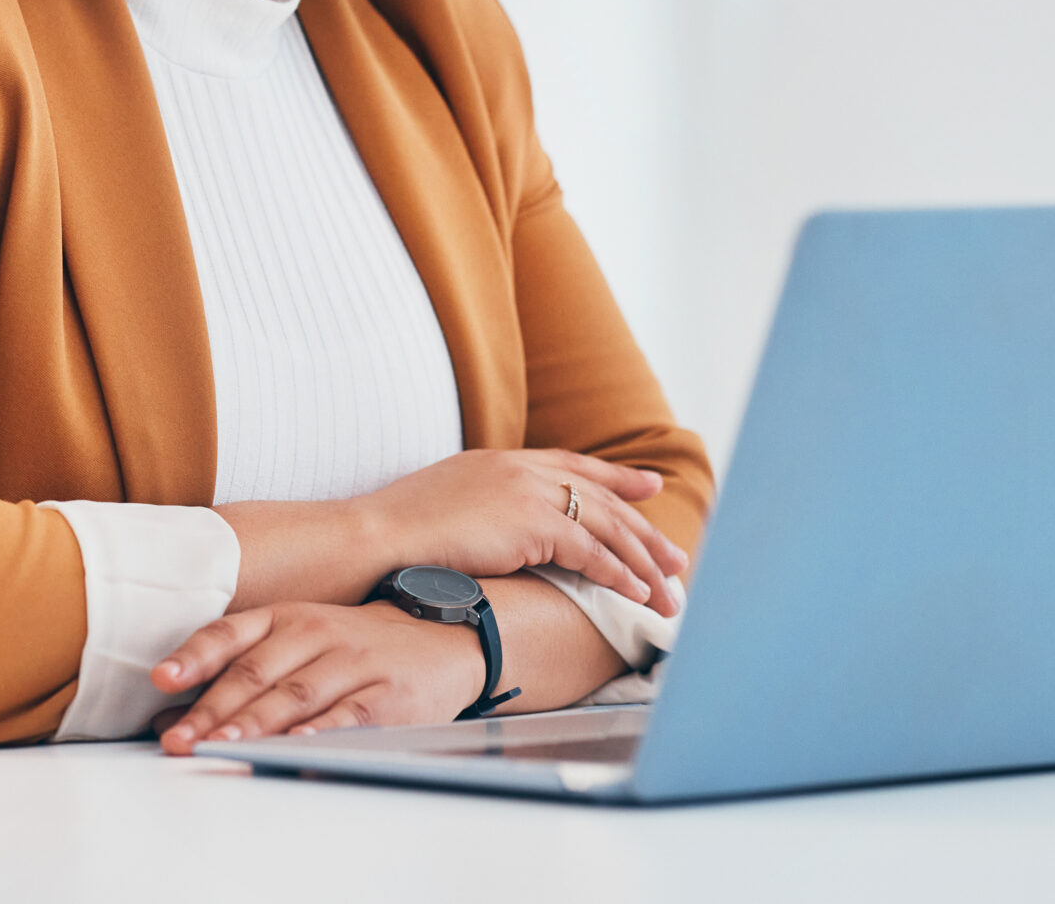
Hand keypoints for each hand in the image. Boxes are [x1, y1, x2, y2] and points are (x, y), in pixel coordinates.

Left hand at [148, 601, 484, 752]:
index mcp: (284, 617)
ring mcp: (352, 661)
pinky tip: (298, 746)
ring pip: (296, 694)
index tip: (161, 679)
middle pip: (255, 672)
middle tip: (179, 739)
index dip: (194, 656)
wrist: (439, 636)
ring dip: (256, 723)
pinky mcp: (387, 694)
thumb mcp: (295, 642)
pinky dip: (321, 732)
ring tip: (223, 744)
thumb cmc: (350, 645)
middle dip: (211, 710)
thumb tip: (171, 715)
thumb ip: (237, 673)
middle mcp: (314, 633)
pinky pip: (349, 714)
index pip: (230, 634)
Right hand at [356, 449, 688, 613]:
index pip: (572, 465)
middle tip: (677, 558)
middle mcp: (521, 469)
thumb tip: (504, 530)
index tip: (647, 485)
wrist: (378, 537)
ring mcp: (528, 492)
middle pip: (601, 499)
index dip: (615, 478)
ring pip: (606, 528)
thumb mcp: (449, 504)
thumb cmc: (400, 533)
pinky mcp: (533, 524)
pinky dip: (620, 576)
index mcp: (501, 460)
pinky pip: (592, 553)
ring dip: (642, 563)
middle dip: (644, 531)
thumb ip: (486, 506)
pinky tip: (639, 595)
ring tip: (669, 592)